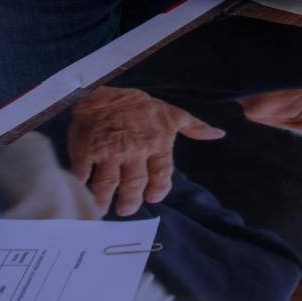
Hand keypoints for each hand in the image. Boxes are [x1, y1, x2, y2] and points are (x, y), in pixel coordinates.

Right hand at [67, 85, 224, 216]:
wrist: (99, 92)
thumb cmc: (138, 106)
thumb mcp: (170, 114)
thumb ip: (194, 126)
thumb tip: (219, 134)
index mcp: (156, 142)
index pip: (162, 175)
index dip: (159, 190)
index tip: (153, 197)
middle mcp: (133, 150)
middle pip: (134, 185)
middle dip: (131, 201)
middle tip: (127, 209)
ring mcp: (108, 152)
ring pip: (108, 185)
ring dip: (105, 201)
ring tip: (104, 208)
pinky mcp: (85, 152)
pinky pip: (83, 176)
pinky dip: (82, 189)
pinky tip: (83, 195)